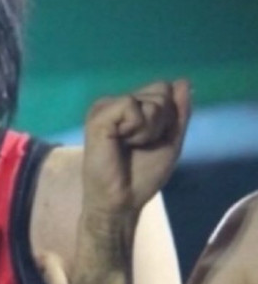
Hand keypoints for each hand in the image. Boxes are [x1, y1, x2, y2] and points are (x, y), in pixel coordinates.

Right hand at [82, 78, 190, 213]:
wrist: (122, 202)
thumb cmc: (142, 176)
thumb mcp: (170, 141)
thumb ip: (179, 112)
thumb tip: (184, 81)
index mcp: (131, 107)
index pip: (165, 88)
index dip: (169, 116)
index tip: (153, 140)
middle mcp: (117, 103)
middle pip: (161, 90)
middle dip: (162, 121)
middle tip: (140, 145)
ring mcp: (106, 108)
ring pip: (150, 99)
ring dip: (150, 128)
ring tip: (130, 146)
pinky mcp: (98, 117)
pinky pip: (131, 106)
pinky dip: (137, 128)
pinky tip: (122, 142)